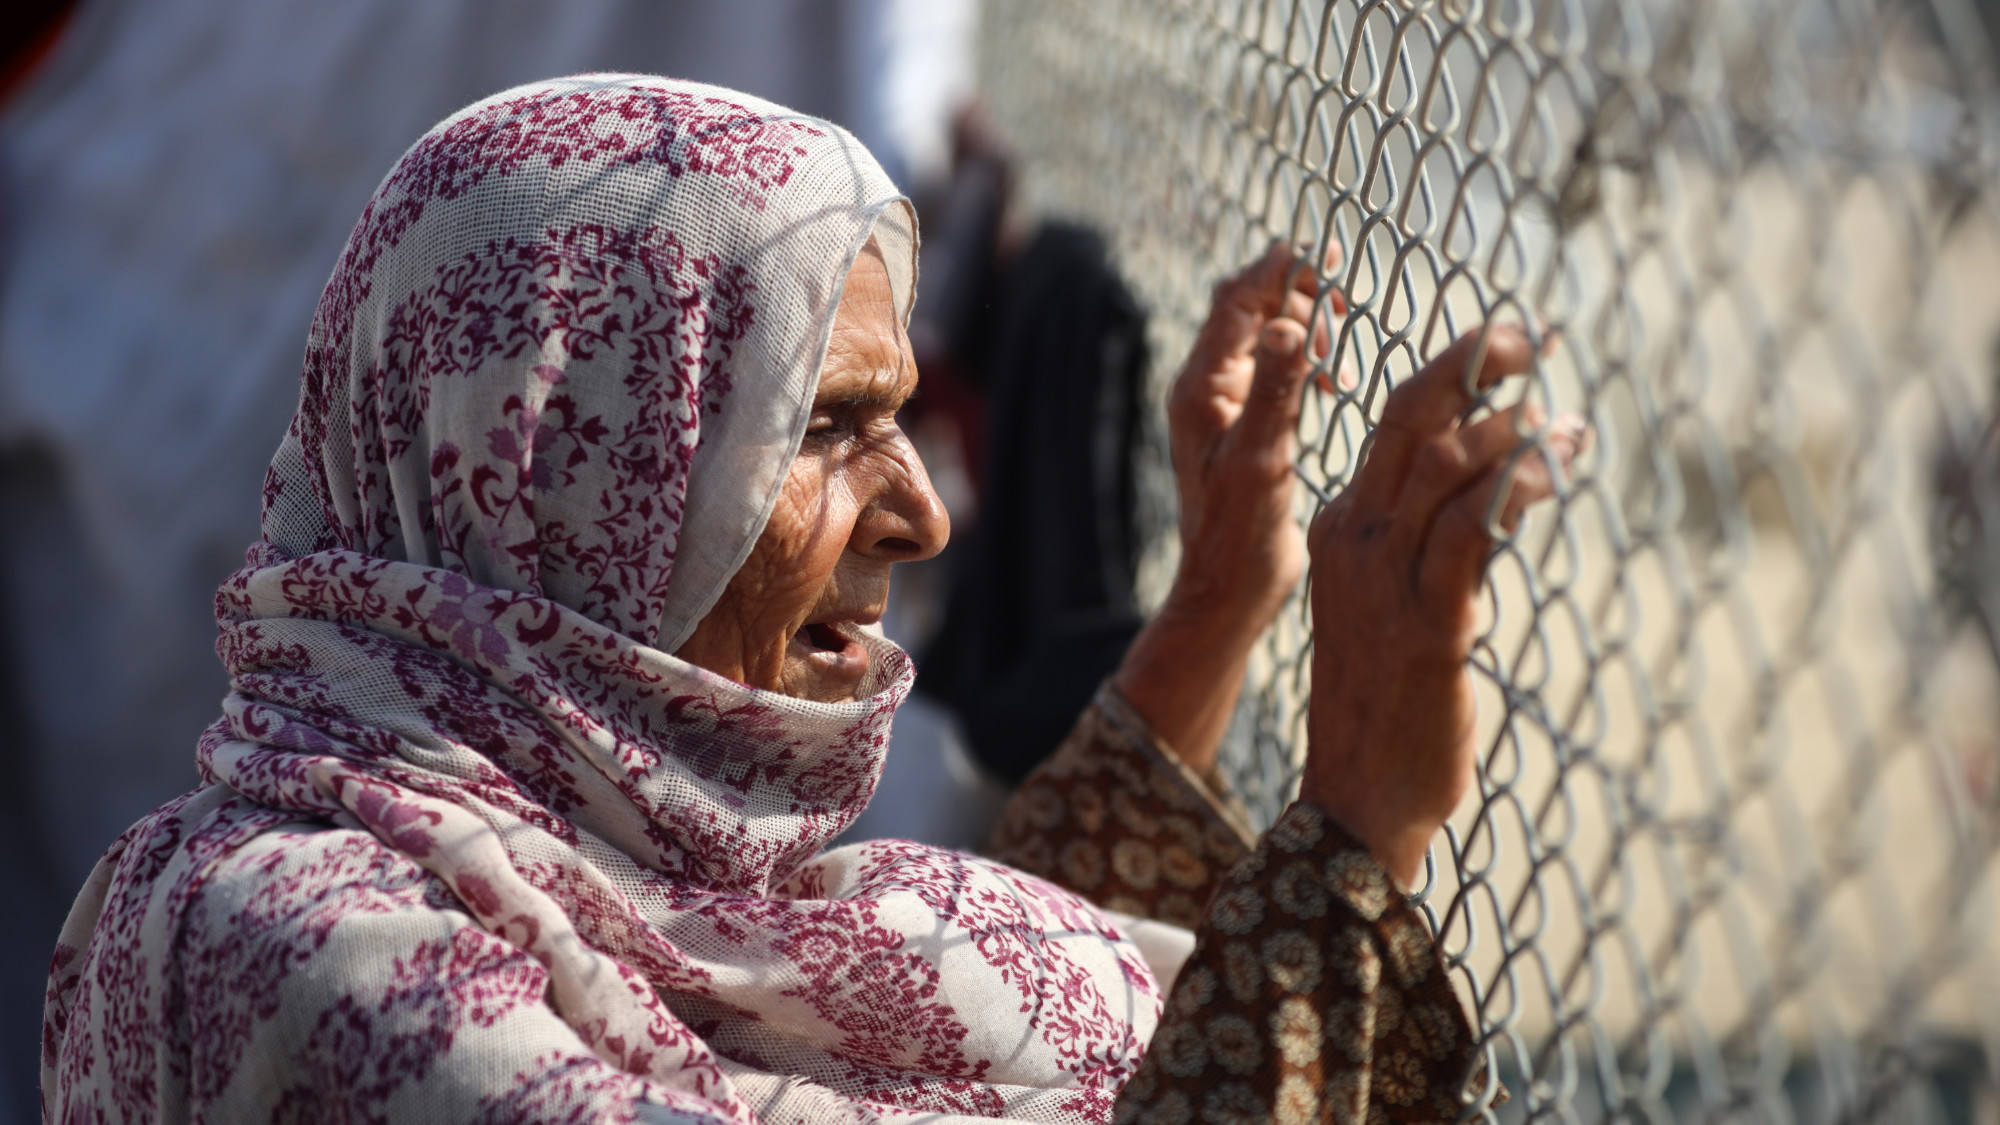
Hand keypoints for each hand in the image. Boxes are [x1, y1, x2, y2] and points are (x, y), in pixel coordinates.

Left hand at [1115, 243, 1342, 772]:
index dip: (1278, 272)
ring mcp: (1223, 409)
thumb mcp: (1263, 459)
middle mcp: (1205, 391)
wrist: (1228, 591)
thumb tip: (1290, 327)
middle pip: (1246, 309)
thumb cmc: (1240, 534)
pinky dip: (1304, 359)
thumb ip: (1277, 392)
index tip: (1326, 258)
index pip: (1235, 301)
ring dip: (1302, 325)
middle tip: (1343, 298)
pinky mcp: (1245, 428)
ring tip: (1339, 340)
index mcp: (1201, 389)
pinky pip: (1273, 369)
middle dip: (1293, 292)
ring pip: (1261, 337)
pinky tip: (1335, 382)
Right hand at [1299, 325, 1585, 887]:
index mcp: (1340, 529)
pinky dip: (1515, 487)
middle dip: (1471, 363)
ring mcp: (1386, 582)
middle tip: (1529, 333)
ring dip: (1509, 428)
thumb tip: (1493, 493)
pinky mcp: (1431, 627)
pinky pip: (1472, 533)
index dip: (1455, 375)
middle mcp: (1353, 542)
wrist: (1359, 795)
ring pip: (1441, 467)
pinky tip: (1552, 466)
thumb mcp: (1394, 602)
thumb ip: (1432, 542)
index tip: (1509, 347)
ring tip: (1562, 419)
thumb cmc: (1387, 701)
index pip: (1392, 425)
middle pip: (1406, 420)